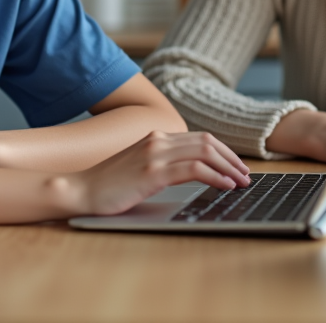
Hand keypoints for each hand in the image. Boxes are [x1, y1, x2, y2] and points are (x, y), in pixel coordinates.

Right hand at [72, 131, 250, 216]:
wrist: (81, 189)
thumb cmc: (108, 184)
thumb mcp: (139, 167)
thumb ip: (162, 163)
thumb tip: (193, 172)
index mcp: (155, 137)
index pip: (200, 138)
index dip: (223, 151)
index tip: (236, 167)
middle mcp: (157, 140)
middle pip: (207, 142)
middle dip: (231, 158)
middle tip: (245, 175)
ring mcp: (154, 154)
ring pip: (205, 152)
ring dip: (228, 167)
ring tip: (240, 182)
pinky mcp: (152, 172)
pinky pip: (194, 170)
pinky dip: (215, 176)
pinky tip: (224, 186)